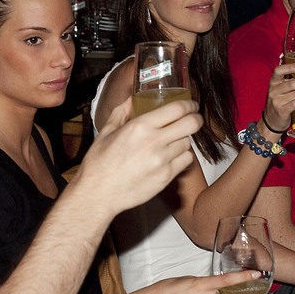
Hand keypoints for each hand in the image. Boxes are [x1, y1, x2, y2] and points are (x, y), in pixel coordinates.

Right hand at [75, 98, 201, 217]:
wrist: (99, 194)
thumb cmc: (99, 163)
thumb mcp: (105, 132)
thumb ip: (120, 112)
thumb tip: (130, 99)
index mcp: (140, 126)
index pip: (177, 109)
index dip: (189, 105)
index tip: (191, 105)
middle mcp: (154, 142)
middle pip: (191, 124)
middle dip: (195, 119)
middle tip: (193, 119)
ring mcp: (162, 161)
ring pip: (188, 143)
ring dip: (184, 139)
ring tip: (176, 140)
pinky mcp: (166, 177)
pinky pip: (185, 161)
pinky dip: (183, 156)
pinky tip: (173, 156)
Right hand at [264, 62, 294, 131]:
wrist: (271, 120)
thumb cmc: (280, 102)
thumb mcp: (281, 89)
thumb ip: (291, 82)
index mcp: (274, 82)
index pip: (279, 70)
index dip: (291, 67)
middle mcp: (274, 90)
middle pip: (292, 83)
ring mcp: (277, 101)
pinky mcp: (281, 110)